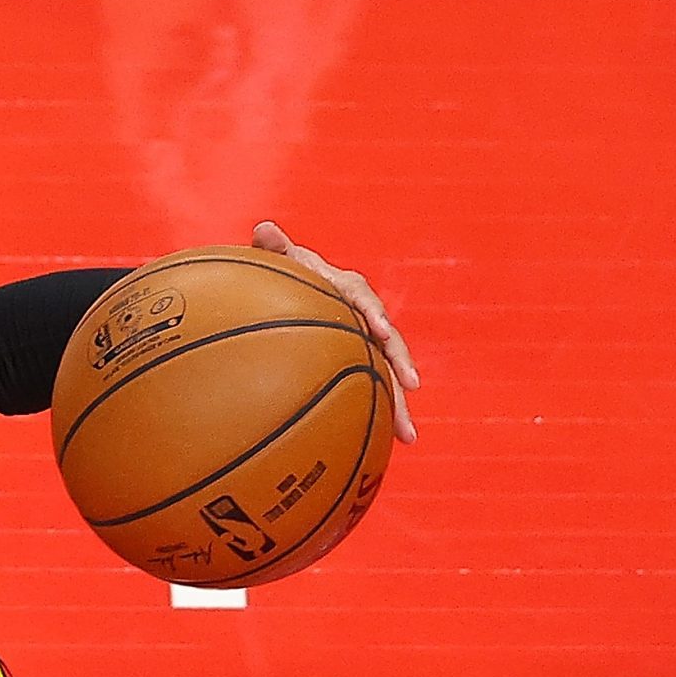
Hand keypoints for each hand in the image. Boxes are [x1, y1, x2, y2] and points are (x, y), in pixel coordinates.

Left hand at [251, 220, 419, 443]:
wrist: (289, 293)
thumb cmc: (283, 276)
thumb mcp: (279, 263)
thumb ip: (275, 250)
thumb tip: (263, 227)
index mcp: (346, 289)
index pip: (363, 299)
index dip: (375, 314)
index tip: (381, 331)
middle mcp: (361, 317)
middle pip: (386, 342)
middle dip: (401, 364)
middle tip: (411, 386)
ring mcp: (362, 344)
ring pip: (385, 373)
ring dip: (398, 404)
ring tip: (409, 436)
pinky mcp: (357, 366)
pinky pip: (370, 391)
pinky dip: (378, 417)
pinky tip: (385, 449)